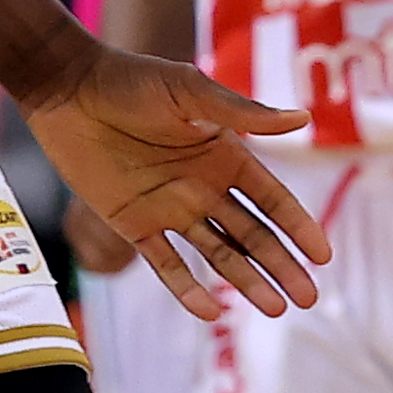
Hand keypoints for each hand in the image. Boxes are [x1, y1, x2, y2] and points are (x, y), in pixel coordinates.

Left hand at [23, 41, 334, 318]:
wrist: (68, 89)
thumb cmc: (131, 80)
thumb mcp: (189, 90)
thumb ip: (241, 112)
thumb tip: (302, 118)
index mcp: (225, 155)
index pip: (272, 200)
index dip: (299, 227)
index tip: (323, 256)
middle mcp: (204, 187)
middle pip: (253, 235)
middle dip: (283, 265)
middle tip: (309, 298)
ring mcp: (170, 208)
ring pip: (219, 254)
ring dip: (247, 282)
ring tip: (276, 309)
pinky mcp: (133, 224)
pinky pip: (165, 264)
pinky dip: (187, 289)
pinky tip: (212, 312)